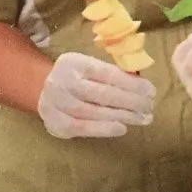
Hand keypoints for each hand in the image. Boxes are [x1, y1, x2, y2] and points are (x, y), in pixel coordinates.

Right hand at [37, 51, 154, 138]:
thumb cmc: (76, 76)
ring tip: (143, 118)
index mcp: (75, 62)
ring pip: (95, 112)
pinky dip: (104, 129)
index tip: (150, 91)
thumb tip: (141, 82)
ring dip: (123, 116)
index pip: (108, 74)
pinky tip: (122, 128)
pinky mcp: (56, 123)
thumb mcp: (89, 65)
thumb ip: (111, 71)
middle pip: (103, 94)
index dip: (131, 83)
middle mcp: (64, 82)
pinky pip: (83, 128)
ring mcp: (57, 104)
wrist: (41, 89)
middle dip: (131, 102)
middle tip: (150, 107)